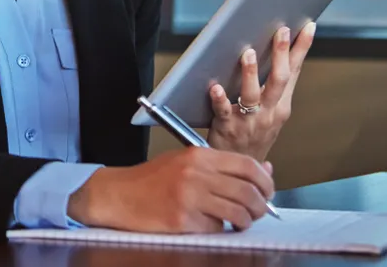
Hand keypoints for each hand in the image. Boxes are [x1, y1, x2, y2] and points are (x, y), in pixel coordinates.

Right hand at [67, 148, 275, 232]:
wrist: (119, 195)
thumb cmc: (152, 179)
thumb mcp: (186, 162)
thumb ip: (223, 166)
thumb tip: (264, 170)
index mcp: (198, 156)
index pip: (248, 165)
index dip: (266, 182)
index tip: (267, 192)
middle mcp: (195, 174)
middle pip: (248, 192)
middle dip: (261, 206)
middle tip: (258, 211)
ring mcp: (189, 198)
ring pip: (238, 213)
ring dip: (246, 221)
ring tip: (240, 221)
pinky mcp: (182, 221)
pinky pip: (217, 229)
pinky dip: (220, 230)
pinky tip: (212, 225)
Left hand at [207, 22, 315, 160]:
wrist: (243, 171)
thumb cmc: (255, 136)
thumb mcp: (273, 113)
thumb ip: (274, 88)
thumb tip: (278, 52)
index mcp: (281, 106)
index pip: (294, 72)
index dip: (301, 49)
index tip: (308, 27)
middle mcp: (269, 112)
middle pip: (279, 80)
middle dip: (281, 54)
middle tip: (280, 31)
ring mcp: (249, 120)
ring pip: (252, 94)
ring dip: (251, 74)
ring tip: (249, 54)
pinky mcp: (227, 127)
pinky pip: (223, 111)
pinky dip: (219, 99)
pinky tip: (215, 87)